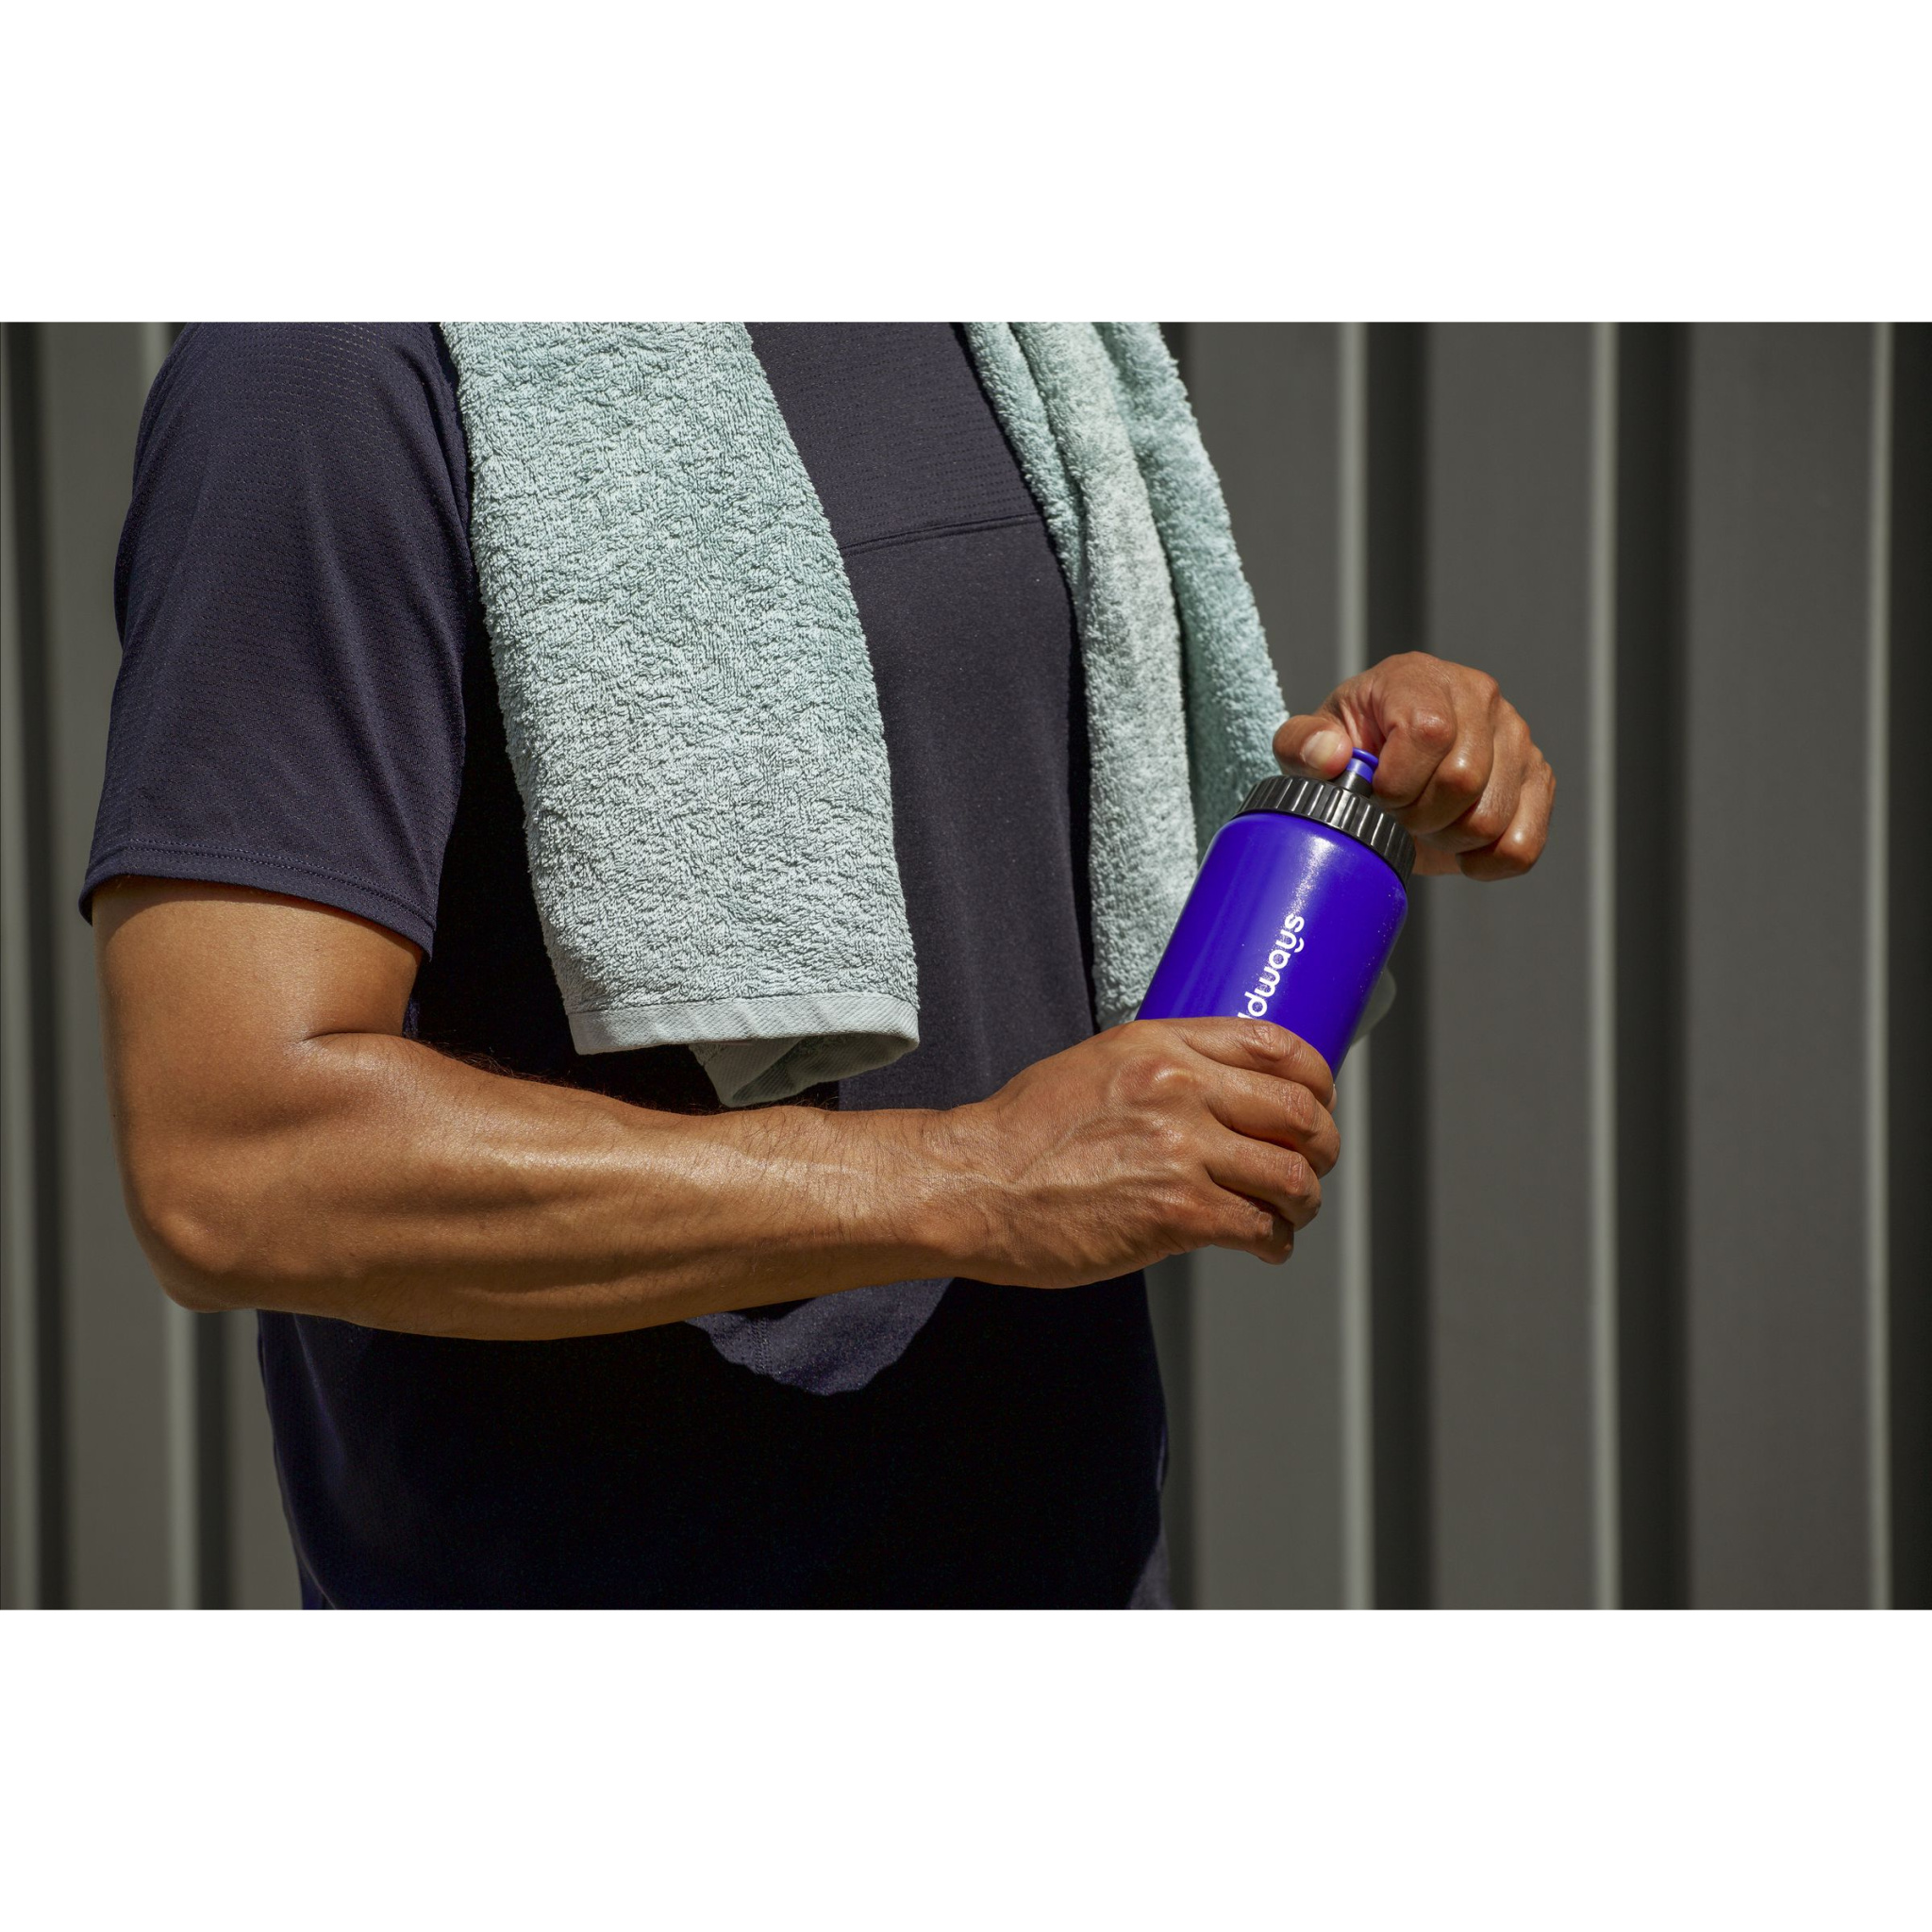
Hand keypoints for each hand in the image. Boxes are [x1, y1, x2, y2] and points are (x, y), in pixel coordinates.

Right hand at [922, 1017, 1338, 1285]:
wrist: (972, 1186)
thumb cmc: (1019, 1137)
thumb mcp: (1093, 1067)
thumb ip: (1157, 1071)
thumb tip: (1212, 1095)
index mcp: (1160, 1045)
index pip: (1276, 1045)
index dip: (1316, 1080)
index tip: (1317, 1102)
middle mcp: (1179, 1087)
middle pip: (1300, 1112)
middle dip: (1321, 1147)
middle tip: (1312, 1167)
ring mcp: (1182, 1150)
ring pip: (1292, 1175)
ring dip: (1303, 1201)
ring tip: (1287, 1215)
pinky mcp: (1178, 1212)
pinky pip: (1261, 1227)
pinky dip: (1275, 1242)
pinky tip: (1263, 1245)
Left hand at [1272, 652, 1554, 878]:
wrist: (1386, 768)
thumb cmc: (1350, 748)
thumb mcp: (1309, 743)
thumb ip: (1302, 745)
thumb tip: (1330, 755)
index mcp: (1420, 679)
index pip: (1429, 733)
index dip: (1397, 782)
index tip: (1377, 794)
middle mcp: (1479, 698)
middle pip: (1464, 780)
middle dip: (1419, 816)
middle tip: (1398, 814)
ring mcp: (1516, 739)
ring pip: (1492, 818)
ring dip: (1448, 840)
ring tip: (1426, 824)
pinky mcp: (1538, 780)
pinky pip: (1524, 845)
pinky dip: (1487, 863)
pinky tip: (1458, 847)